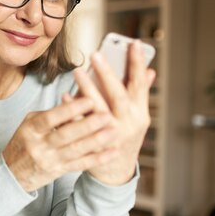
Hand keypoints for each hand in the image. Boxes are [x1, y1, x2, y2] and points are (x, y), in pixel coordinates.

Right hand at [2, 96, 118, 191]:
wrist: (12, 173)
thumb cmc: (24, 142)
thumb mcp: (29, 124)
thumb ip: (50, 114)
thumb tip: (74, 100)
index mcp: (31, 129)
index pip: (51, 118)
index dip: (69, 110)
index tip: (88, 100)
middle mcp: (40, 145)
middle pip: (65, 135)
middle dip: (87, 125)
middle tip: (106, 115)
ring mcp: (49, 160)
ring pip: (75, 150)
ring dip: (96, 141)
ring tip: (114, 130)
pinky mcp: (58, 171)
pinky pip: (80, 165)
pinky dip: (97, 158)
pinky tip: (112, 152)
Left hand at [73, 40, 155, 184]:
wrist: (115, 172)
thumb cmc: (125, 136)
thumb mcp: (137, 116)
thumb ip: (140, 94)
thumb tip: (150, 71)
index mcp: (140, 114)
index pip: (139, 85)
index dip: (138, 64)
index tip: (134, 43)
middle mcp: (127, 124)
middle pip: (118, 95)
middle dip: (108, 74)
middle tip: (97, 54)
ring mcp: (110, 136)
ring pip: (99, 110)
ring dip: (88, 90)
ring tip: (78, 71)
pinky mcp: (93, 144)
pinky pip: (81, 125)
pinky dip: (73, 111)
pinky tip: (65, 96)